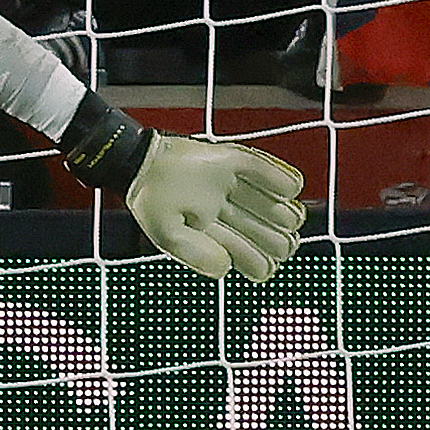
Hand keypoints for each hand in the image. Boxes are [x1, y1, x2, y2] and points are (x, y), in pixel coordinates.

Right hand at [125, 130, 306, 285]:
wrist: (142, 162)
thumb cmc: (152, 201)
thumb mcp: (167, 236)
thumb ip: (194, 254)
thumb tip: (225, 267)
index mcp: (220, 238)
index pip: (258, 262)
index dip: (264, 265)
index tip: (259, 261)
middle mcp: (233, 216)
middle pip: (277, 240)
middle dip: (281, 242)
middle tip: (277, 238)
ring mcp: (240, 190)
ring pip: (285, 211)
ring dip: (287, 215)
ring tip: (280, 212)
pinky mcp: (240, 163)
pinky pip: (279, 176)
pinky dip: (286, 183)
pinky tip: (284, 190)